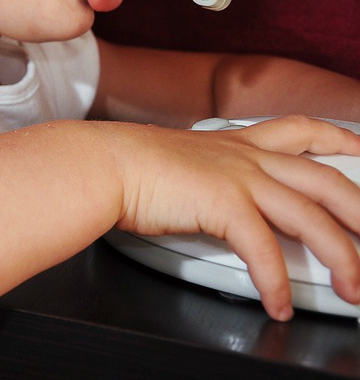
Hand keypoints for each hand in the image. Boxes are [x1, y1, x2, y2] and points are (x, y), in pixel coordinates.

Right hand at [108, 115, 359, 320]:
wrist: (100, 164)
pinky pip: (264, 250)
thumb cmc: (124, 166)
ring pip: (312, 216)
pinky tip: (278, 304)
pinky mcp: (223, 203)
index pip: (301, 130)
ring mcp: (238, 177)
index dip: (338, 137)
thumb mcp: (178, 161)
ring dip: (341, 258)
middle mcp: (245, 156)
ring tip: (354, 290)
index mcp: (236, 144)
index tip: (358, 148)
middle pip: (327, 179)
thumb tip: (208, 203)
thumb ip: (205, 177)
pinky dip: (276, 283)